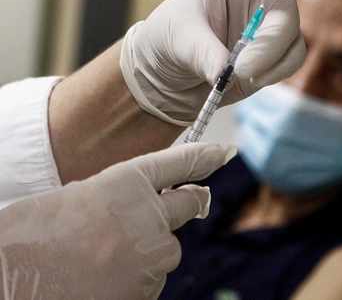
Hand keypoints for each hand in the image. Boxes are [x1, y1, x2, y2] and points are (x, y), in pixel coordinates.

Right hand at [0, 142, 235, 298]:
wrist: (9, 285)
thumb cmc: (30, 237)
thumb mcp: (76, 197)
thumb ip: (118, 195)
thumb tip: (143, 202)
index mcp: (125, 183)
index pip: (178, 163)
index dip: (202, 157)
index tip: (220, 154)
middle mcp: (147, 216)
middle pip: (189, 204)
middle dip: (187, 202)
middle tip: (181, 202)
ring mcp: (150, 257)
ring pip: (168, 248)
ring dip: (150, 250)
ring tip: (103, 256)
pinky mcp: (147, 291)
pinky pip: (153, 278)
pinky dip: (137, 277)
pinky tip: (103, 277)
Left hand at [120, 0, 341, 123]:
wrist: (176, 74)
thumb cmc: (173, 39)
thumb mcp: (178, 38)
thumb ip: (206, 53)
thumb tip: (230, 72)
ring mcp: (276, 15)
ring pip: (290, 27)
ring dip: (268, 51)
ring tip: (238, 71)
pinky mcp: (281, 47)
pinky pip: (292, 56)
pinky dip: (271, 71)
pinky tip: (249, 76)